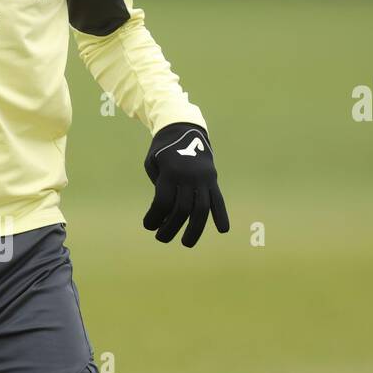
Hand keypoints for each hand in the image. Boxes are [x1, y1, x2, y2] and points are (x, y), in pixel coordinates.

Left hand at [143, 122, 228, 247]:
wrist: (184, 128)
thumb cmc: (162, 150)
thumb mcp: (153, 164)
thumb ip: (159, 188)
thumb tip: (166, 217)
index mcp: (170, 172)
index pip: (162, 203)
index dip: (154, 218)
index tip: (149, 226)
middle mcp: (188, 176)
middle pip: (181, 210)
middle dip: (170, 228)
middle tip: (161, 238)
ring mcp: (203, 178)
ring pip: (201, 209)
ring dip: (195, 230)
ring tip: (187, 243)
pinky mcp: (212, 179)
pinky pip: (218, 200)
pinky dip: (222, 215)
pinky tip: (223, 230)